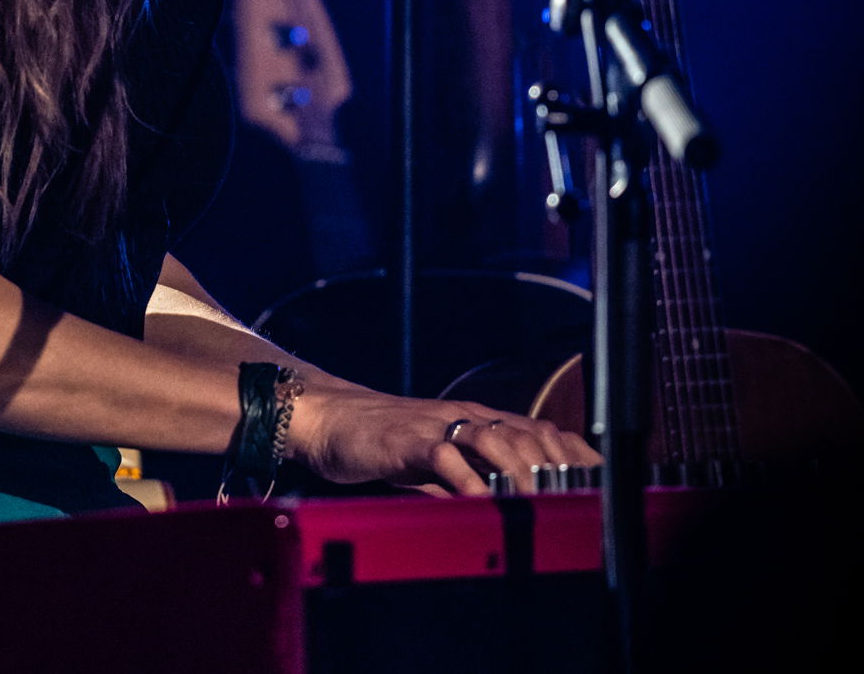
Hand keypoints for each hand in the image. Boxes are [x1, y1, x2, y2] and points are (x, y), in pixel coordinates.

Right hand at [288, 387, 601, 495]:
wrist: (329, 420)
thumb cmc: (383, 445)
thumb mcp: (438, 464)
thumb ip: (472, 481)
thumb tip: (509, 515)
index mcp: (476, 420)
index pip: (540, 429)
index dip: (576, 454)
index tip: (604, 483)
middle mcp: (464, 416)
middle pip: (527, 432)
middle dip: (558, 467)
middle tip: (578, 503)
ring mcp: (437, 423)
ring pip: (494, 438)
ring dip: (521, 471)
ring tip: (538, 504)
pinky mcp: (407, 438)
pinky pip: (445, 456)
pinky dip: (469, 480)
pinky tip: (483, 502)